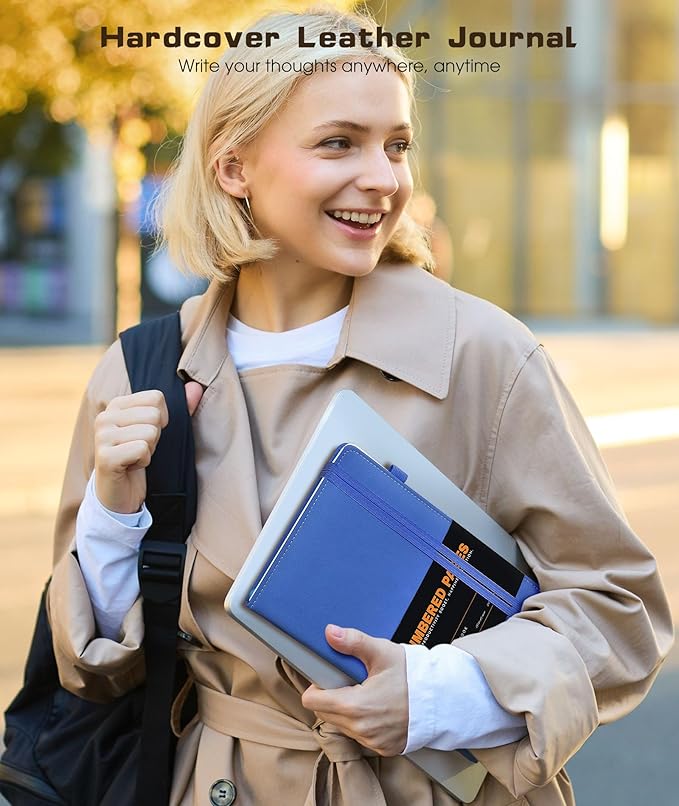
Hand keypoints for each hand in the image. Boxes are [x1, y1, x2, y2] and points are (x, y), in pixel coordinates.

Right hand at [94, 381, 203, 513]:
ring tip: (135, 457)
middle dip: (155, 437)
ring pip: (150, 433)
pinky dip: (144, 461)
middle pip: (154, 415)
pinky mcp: (105, 457)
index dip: (161, 419)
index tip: (146, 434)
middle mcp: (105, 417)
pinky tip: (131, 467)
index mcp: (116, 405)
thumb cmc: (139, 456)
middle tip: (141, 449)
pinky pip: (142, 449)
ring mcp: (102, 437)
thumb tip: (196, 387)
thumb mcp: (159, 430)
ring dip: (149, 450)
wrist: (119, 492)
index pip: (156, 397)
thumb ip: (181, 408)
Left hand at [301, 625, 408, 756]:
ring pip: (342, 725)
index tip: (329, 676)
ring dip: (347, 710)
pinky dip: (363, 722)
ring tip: (367, 692)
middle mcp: (361, 729)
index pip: (312, 702)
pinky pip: (360, 735)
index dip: (317, 686)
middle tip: (352, 680)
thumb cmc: (413, 676)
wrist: (442, 699)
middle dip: (332, 696)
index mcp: (355, 706)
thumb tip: (330, 632)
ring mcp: (372, 741)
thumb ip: (353, 642)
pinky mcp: (383, 748)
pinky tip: (378, 706)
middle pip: (325, 713)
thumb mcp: (382, 652)